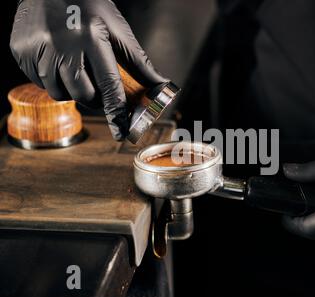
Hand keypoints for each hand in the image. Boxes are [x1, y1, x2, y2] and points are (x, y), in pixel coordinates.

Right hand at [10, 0, 167, 139]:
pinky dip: (53, 80)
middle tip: (99, 94)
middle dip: (94, 101)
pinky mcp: (21, 51)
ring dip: (73, 91)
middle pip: (81, 95)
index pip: (108, 86)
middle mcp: (62, 44)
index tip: (122, 132)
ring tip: (78, 72)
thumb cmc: (89, 6)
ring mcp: (37, 48)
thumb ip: (139, 62)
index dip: (116, 113)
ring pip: (58, 93)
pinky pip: (38, 81)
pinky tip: (58, 63)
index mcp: (91, 38)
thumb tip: (160, 86)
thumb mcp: (117, 30)